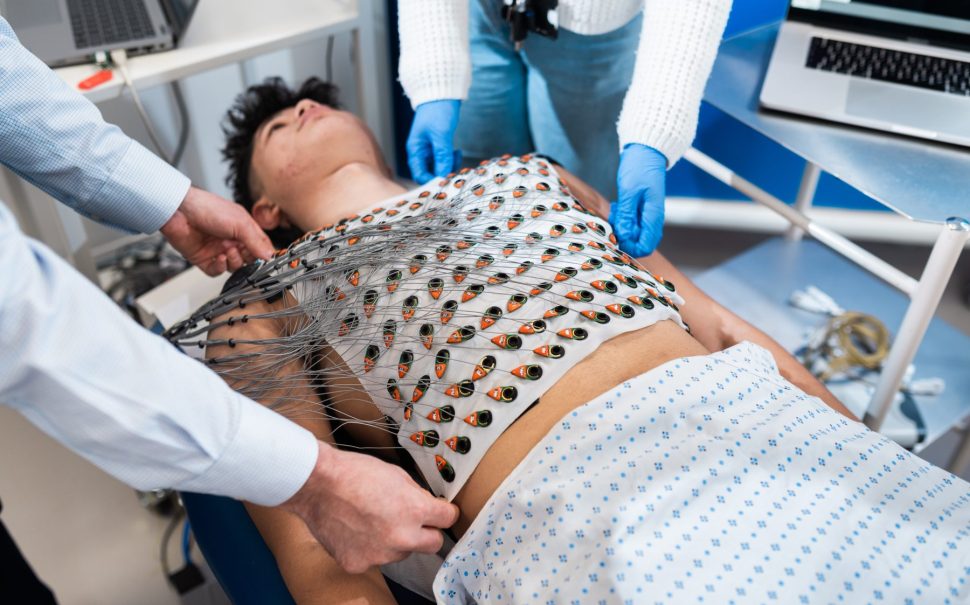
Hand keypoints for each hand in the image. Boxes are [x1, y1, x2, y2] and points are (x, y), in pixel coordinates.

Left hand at [160, 187, 273, 275]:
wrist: (180, 211)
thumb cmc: (209, 208)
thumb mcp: (240, 223)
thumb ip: (256, 241)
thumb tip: (270, 256)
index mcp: (243, 230)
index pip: (260, 247)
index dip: (265, 255)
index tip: (268, 261)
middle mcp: (232, 241)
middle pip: (249, 260)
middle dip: (249, 259)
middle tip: (245, 254)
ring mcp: (218, 251)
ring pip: (234, 268)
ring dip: (234, 262)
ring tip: (228, 251)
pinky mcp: (204, 259)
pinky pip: (217, 271)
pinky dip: (220, 267)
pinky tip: (219, 257)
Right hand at [281, 441, 458, 573]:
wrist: (317, 484)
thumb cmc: (354, 473)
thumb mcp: (396, 474)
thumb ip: (417, 495)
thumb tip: (429, 506)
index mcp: (414, 510)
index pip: (447, 519)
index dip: (445, 513)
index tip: (442, 513)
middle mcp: (401, 537)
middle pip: (432, 544)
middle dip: (428, 532)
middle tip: (413, 521)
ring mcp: (379, 554)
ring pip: (401, 552)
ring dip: (395, 540)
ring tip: (372, 520)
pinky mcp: (358, 564)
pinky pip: (374, 558)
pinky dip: (368, 548)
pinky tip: (356, 530)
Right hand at [406, 99, 461, 183]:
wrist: (442, 93)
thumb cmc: (438, 111)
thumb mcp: (441, 134)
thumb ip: (442, 156)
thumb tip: (444, 176)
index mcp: (415, 150)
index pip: (419, 175)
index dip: (432, 181)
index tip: (446, 182)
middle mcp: (420, 152)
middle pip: (429, 173)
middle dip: (442, 174)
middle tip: (456, 170)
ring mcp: (429, 149)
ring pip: (438, 167)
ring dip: (449, 166)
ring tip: (457, 156)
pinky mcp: (438, 146)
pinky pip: (444, 159)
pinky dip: (451, 159)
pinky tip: (457, 151)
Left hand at [609, 144, 667, 256]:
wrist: (646, 150)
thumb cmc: (639, 167)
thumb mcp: (629, 191)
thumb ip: (626, 215)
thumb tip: (624, 236)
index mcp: (654, 215)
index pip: (646, 246)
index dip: (630, 248)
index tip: (615, 237)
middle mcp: (653, 218)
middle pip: (640, 242)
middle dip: (623, 237)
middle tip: (613, 221)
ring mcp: (647, 214)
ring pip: (634, 233)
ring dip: (621, 226)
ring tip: (615, 210)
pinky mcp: (641, 208)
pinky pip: (631, 222)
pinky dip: (622, 219)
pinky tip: (617, 207)